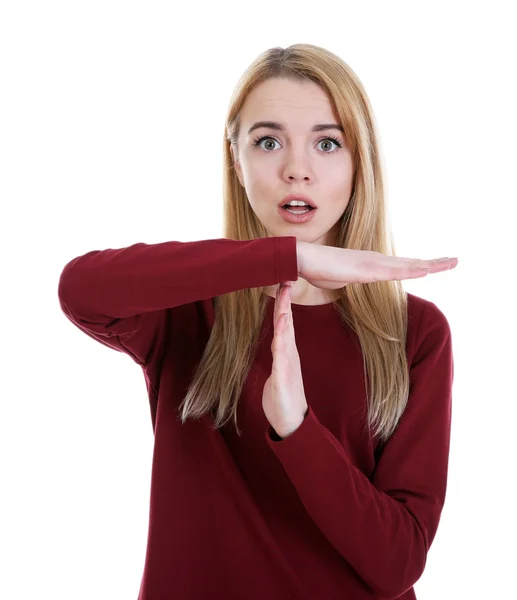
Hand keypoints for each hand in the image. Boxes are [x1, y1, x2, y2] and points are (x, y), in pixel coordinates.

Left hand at [262, 282, 307, 438]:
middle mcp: (289, 356)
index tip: (282, 284)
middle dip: (285, 304)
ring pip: (285, 339)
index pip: (284, 323)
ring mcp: (287, 367)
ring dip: (283, 321)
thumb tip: (278, 343)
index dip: (283, 304)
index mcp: (286, 352)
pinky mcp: (283, 379)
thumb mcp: (278, 370)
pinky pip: (281, 360)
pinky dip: (280, 345)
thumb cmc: (283, 397)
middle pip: (286, 325)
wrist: (291, 423)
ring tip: (282, 304)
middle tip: (285, 282)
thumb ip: (278, 355)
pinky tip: (279, 335)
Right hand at [296, 241, 458, 289]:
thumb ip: (347, 281)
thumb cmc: (317, 268)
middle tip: (455, 260)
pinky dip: (412, 271)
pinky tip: (427, 271)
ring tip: (451, 262)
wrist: (303, 258)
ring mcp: (373, 263)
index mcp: (371, 265)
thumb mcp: (337, 280)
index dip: (420, 266)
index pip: (401, 267)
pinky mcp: (366, 269)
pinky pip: (394, 271)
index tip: (436, 266)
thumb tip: (346, 283)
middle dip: (434, 263)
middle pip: (410, 264)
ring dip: (431, 265)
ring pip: (408, 266)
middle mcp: (376, 261)